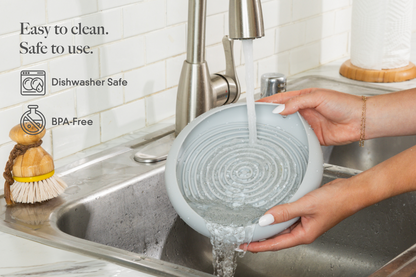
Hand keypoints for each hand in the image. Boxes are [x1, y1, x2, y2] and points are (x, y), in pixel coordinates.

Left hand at [241, 178, 359, 251]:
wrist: (352, 191)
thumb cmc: (337, 201)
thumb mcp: (306, 205)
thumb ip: (284, 212)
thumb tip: (265, 219)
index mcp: (304, 235)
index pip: (275, 244)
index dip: (258, 246)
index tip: (243, 245)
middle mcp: (303, 232)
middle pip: (277, 239)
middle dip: (260, 239)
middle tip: (244, 236)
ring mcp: (305, 223)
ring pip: (282, 229)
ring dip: (268, 229)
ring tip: (252, 227)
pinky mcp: (307, 214)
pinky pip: (288, 219)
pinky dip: (277, 218)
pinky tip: (271, 214)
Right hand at [258, 88, 362, 145]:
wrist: (360, 121)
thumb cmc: (345, 104)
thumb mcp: (318, 97)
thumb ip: (297, 103)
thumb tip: (280, 110)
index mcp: (304, 98)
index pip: (281, 99)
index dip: (268, 102)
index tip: (256, 105)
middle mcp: (304, 111)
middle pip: (282, 114)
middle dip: (270, 117)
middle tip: (257, 121)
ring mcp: (308, 124)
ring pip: (288, 127)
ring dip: (279, 129)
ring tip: (266, 132)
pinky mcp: (313, 137)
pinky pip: (298, 139)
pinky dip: (290, 141)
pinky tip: (283, 142)